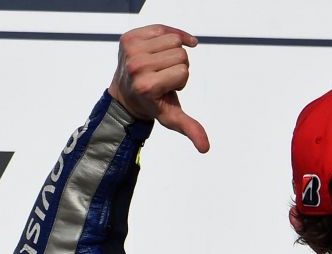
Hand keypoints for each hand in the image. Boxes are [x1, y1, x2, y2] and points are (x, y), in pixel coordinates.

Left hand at [108, 24, 209, 152]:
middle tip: (163, 76)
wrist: (125, 95)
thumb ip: (190, 129)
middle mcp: (136, 66)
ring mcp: (130, 49)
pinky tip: (166, 47)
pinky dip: (170, 36)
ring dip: (173, 52)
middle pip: (180, 54)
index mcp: (147, 85)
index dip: (181, 80)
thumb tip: (206, 148)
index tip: (166, 88)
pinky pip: (162, 28)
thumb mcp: (171, 118)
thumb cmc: (152, 105)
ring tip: (160, 65)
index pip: (184, 71)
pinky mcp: (129, 37)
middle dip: (178, 65)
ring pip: (173, 40)